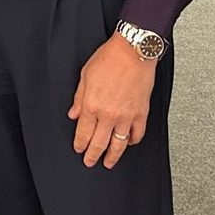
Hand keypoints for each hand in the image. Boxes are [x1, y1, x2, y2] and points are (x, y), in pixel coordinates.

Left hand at [68, 34, 155, 168]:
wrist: (132, 51)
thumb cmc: (109, 58)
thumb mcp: (85, 76)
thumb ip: (79, 98)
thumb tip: (73, 114)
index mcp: (92, 104)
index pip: (83, 132)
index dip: (80, 144)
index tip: (79, 149)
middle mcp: (109, 114)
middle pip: (99, 143)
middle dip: (92, 155)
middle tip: (90, 162)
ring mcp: (126, 115)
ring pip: (118, 144)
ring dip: (112, 156)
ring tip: (108, 163)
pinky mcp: (141, 113)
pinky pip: (137, 134)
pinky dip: (132, 141)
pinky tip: (128, 143)